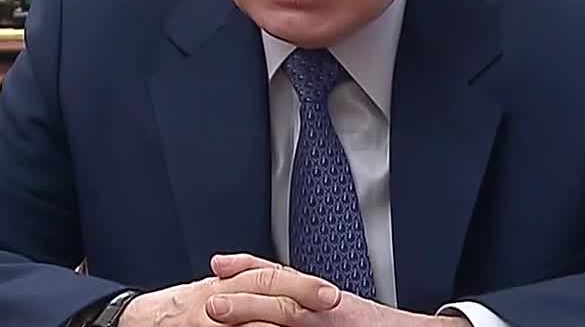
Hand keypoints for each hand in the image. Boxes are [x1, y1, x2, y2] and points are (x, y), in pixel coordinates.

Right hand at [117, 254, 340, 326]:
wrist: (144, 320)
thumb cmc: (187, 307)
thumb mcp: (219, 286)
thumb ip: (247, 278)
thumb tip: (289, 280)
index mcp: (230, 282)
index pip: (271, 277)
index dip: (302, 284)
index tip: (330, 294)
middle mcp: (220, 298)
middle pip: (266, 293)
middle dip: (299, 299)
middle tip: (328, 305)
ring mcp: (211, 321)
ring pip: (254, 320)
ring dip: (278, 323)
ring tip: (306, 325)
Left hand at [207, 255, 469, 326]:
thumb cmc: (374, 324)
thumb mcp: (338, 306)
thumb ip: (309, 300)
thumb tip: (271, 306)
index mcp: (320, 294)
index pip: (280, 274)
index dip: (247, 266)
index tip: (219, 264)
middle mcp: (324, 303)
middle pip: (278, 291)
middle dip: (242, 294)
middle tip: (209, 299)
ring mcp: (330, 318)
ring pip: (287, 313)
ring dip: (252, 312)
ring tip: (219, 313)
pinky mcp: (339, 326)